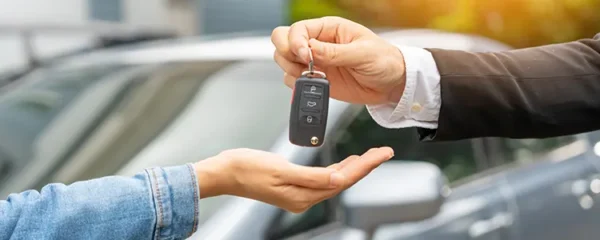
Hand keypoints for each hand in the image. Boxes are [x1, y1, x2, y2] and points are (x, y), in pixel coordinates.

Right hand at [194, 147, 393, 212]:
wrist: (224, 172)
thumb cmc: (247, 168)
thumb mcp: (280, 169)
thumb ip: (311, 177)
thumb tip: (339, 180)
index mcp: (303, 196)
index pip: (343, 180)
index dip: (365, 166)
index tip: (382, 154)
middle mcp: (304, 198)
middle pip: (343, 181)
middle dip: (365, 166)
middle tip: (384, 152)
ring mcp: (298, 194)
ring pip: (334, 180)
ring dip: (353, 168)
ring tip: (370, 156)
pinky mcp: (292, 186)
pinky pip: (322, 179)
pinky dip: (336, 170)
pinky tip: (342, 164)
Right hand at [271, 16, 405, 103]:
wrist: (392, 84)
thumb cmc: (384, 61)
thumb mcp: (362, 53)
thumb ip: (334, 53)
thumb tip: (310, 49)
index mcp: (328, 28)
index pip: (298, 29)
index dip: (295, 42)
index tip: (305, 56)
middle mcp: (318, 43)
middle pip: (283, 41)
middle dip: (287, 54)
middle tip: (303, 65)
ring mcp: (315, 62)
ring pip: (284, 61)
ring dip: (291, 70)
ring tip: (313, 76)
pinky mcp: (316, 79)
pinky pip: (293, 80)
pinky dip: (298, 85)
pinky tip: (315, 84)